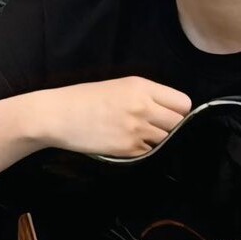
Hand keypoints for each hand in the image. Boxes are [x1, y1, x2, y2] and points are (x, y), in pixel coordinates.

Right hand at [35, 76, 191, 157]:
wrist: (57, 116)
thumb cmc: (84, 98)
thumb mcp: (118, 86)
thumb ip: (146, 96)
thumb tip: (168, 110)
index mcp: (141, 87)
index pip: (183, 103)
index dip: (178, 110)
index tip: (169, 114)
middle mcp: (143, 107)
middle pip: (178, 123)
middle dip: (171, 127)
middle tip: (155, 126)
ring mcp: (136, 130)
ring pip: (165, 140)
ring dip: (156, 140)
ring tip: (136, 134)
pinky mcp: (127, 149)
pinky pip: (148, 153)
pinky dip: (141, 150)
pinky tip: (124, 142)